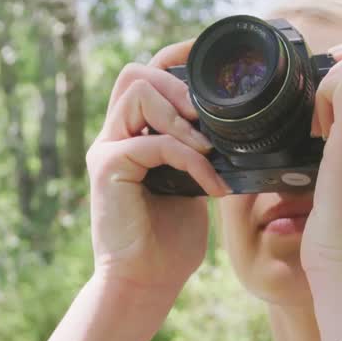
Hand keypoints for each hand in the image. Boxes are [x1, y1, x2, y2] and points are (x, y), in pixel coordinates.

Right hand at [86, 41, 231, 302]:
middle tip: (209, 120)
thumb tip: (235, 128)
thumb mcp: (194, 184)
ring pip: (138, 92)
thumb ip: (200, 151)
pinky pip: (153, 142)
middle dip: (179, 86)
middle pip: (135, 72)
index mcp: (132, 134)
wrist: (146, 283)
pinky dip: (189, 159)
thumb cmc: (170, 240)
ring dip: (181, 116)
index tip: (209, 57)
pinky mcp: (108, 169)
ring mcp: (106, 150)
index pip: (146, 75)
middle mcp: (114, 135)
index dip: (174, 57)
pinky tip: (210, 184)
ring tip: (208, 148)